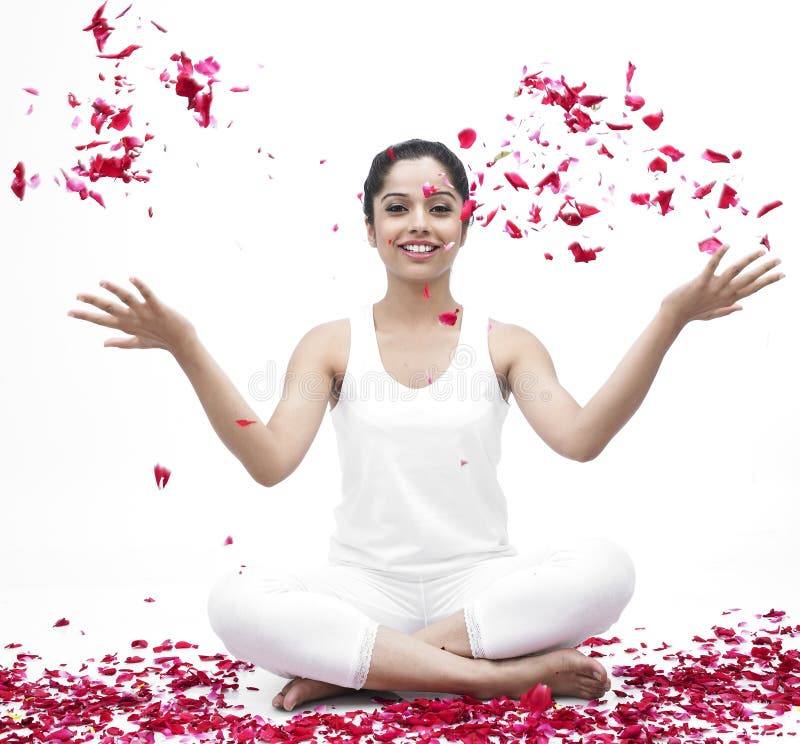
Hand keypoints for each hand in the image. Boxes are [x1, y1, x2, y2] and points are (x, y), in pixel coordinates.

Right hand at [68, 277, 195, 352]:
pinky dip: (141, 286)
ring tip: (102, 282)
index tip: (69, 312)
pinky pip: (149, 295)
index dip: (85, 316)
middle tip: (78, 296)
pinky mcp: (159, 308)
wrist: (183, 343)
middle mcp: (133, 318)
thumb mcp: (138, 343)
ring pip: (127, 299)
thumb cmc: (160, 341)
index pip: (102, 320)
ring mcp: (145, 313)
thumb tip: (103, 344)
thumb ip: (120, 342)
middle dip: (93, 302)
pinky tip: (132, 277)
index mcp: (126, 325)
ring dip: (115, 290)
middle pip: (110, 308)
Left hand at [660, 244, 783, 324]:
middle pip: (749, 279)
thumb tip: (741, 307)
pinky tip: (727, 245)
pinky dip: (719, 255)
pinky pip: (711, 267)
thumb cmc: (692, 313)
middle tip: (779, 259)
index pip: (753, 288)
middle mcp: (724, 293)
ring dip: (749, 260)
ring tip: (761, 251)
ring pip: (735, 271)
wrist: (673, 315)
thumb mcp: (713, 314)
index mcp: (728, 299)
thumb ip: (728, 310)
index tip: (782, 274)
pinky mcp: (700, 283)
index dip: (768, 281)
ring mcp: (713, 288)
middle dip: (765, 269)